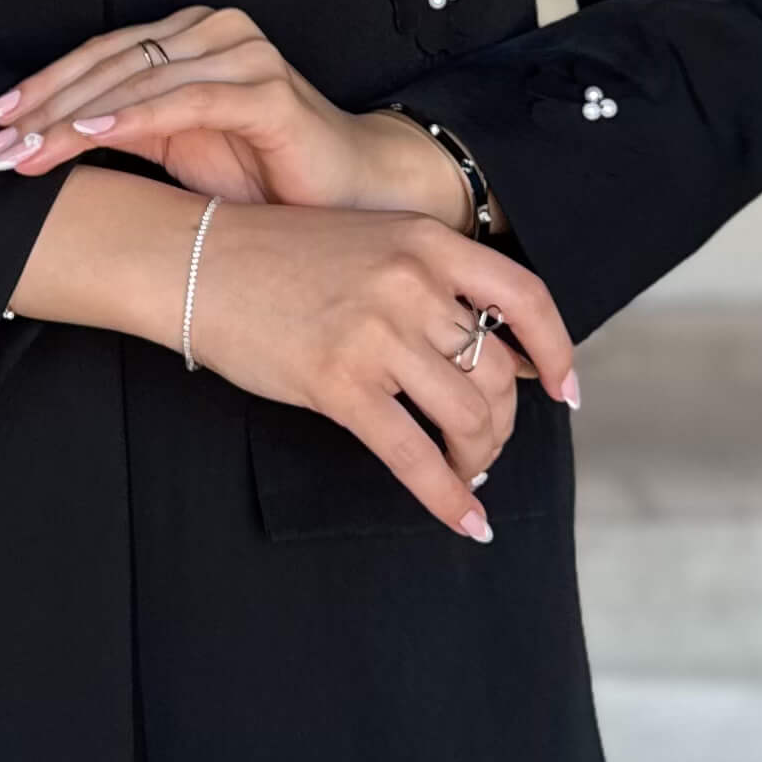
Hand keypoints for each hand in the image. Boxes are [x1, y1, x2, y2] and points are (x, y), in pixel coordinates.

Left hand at [0, 2, 474, 222]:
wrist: (354, 194)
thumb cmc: (265, 173)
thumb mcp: (177, 149)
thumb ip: (120, 130)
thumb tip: (37, 143)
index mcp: (189, 39)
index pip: (99, 57)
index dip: (39, 88)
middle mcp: (213, 33)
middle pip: (108, 64)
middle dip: (40, 108)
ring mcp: (243, 56)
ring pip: (136, 82)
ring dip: (70, 119)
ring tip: (22, 150)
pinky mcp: (267, 91)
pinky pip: (185, 101)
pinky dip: (131, 118)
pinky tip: (87, 137)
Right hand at [180, 200, 576, 535]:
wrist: (196, 260)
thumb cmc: (276, 257)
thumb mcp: (369, 242)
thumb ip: (427, 284)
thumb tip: (486, 354)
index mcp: (426, 242)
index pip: (524, 298)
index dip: (558, 350)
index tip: (564, 391)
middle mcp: (413, 283)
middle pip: (498, 373)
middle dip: (501, 424)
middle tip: (485, 447)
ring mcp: (377, 332)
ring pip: (467, 416)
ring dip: (475, 457)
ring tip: (464, 472)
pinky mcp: (339, 382)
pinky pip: (413, 455)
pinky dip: (447, 496)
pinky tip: (464, 520)